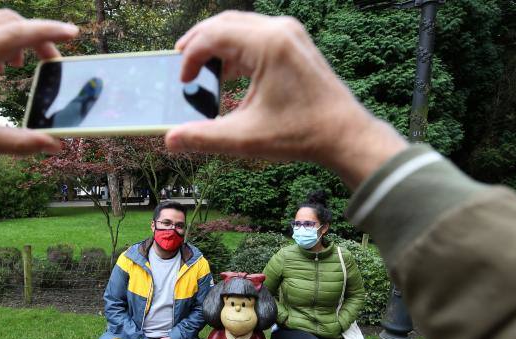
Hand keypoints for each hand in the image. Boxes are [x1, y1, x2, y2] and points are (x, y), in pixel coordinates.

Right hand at [165, 11, 406, 189]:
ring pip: (241, 26)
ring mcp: (290, 34)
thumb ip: (203, 137)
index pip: (213, 35)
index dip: (190, 57)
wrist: (345, 135)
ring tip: (201, 69)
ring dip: (218, 44)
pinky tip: (229, 74)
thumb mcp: (246, 138)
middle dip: (199, 42)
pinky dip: (237, 49)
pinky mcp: (296, 44)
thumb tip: (170, 139)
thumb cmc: (302, 134)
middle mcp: (279, 30)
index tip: (183, 81)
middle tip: (181, 62)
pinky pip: (257, 35)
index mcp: (267, 44)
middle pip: (225, 22)